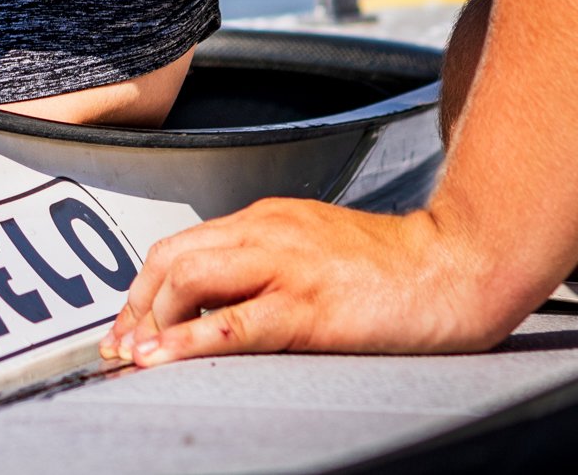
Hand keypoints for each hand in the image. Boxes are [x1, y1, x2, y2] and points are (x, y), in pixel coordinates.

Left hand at [99, 199, 513, 362]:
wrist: (456, 266)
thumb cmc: (391, 268)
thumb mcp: (313, 251)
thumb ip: (264, 266)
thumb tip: (213, 308)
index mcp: (266, 220)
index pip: (181, 246)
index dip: (143, 290)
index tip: (128, 328)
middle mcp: (267, 232)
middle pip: (172, 258)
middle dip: (136, 306)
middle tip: (121, 348)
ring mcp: (287, 266)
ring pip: (190, 278)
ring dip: (152, 320)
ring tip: (138, 355)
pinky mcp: (311, 306)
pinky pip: (236, 323)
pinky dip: (189, 341)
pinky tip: (164, 358)